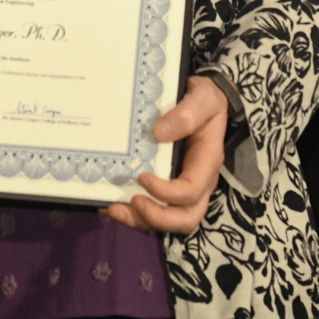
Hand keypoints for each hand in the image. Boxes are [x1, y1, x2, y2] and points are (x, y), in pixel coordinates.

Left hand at [103, 75, 228, 234]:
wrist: (203, 100)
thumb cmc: (205, 100)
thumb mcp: (203, 98)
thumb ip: (187, 114)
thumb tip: (159, 133)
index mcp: (207, 162)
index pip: (191, 191)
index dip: (166, 192)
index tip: (142, 177)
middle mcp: (198, 181)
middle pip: (185, 218)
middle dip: (157, 218)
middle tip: (132, 202)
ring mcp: (184, 187)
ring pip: (168, 220)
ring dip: (140, 220)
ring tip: (113, 208)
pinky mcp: (169, 185)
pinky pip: (155, 208)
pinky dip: (133, 212)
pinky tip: (111, 201)